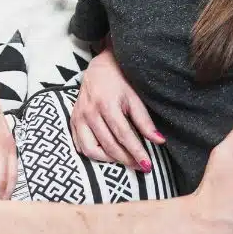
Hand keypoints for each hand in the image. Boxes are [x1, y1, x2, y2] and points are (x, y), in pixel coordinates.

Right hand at [70, 48, 164, 171]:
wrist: (100, 67)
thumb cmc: (120, 80)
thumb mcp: (135, 97)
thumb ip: (145, 121)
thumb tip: (159, 141)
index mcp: (106, 104)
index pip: (124, 135)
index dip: (136, 152)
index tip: (147, 165)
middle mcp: (90, 112)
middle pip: (109, 145)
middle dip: (126, 159)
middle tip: (140, 166)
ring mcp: (78, 117)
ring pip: (91, 149)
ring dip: (108, 160)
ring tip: (124, 159)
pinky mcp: (73, 120)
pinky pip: (79, 145)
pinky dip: (93, 153)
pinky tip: (106, 154)